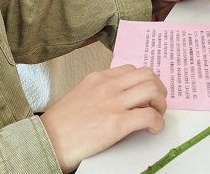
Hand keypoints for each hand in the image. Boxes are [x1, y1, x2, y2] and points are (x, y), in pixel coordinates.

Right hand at [40, 65, 166, 171]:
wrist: (48, 140)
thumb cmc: (62, 124)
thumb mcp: (81, 95)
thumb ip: (101, 92)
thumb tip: (122, 100)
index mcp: (98, 78)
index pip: (131, 70)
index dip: (143, 82)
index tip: (144, 96)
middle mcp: (108, 85)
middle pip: (147, 74)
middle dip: (158, 90)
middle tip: (156, 105)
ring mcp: (113, 103)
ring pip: (153, 90)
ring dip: (161, 104)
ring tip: (155, 116)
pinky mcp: (117, 123)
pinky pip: (150, 116)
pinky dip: (158, 123)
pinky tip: (152, 130)